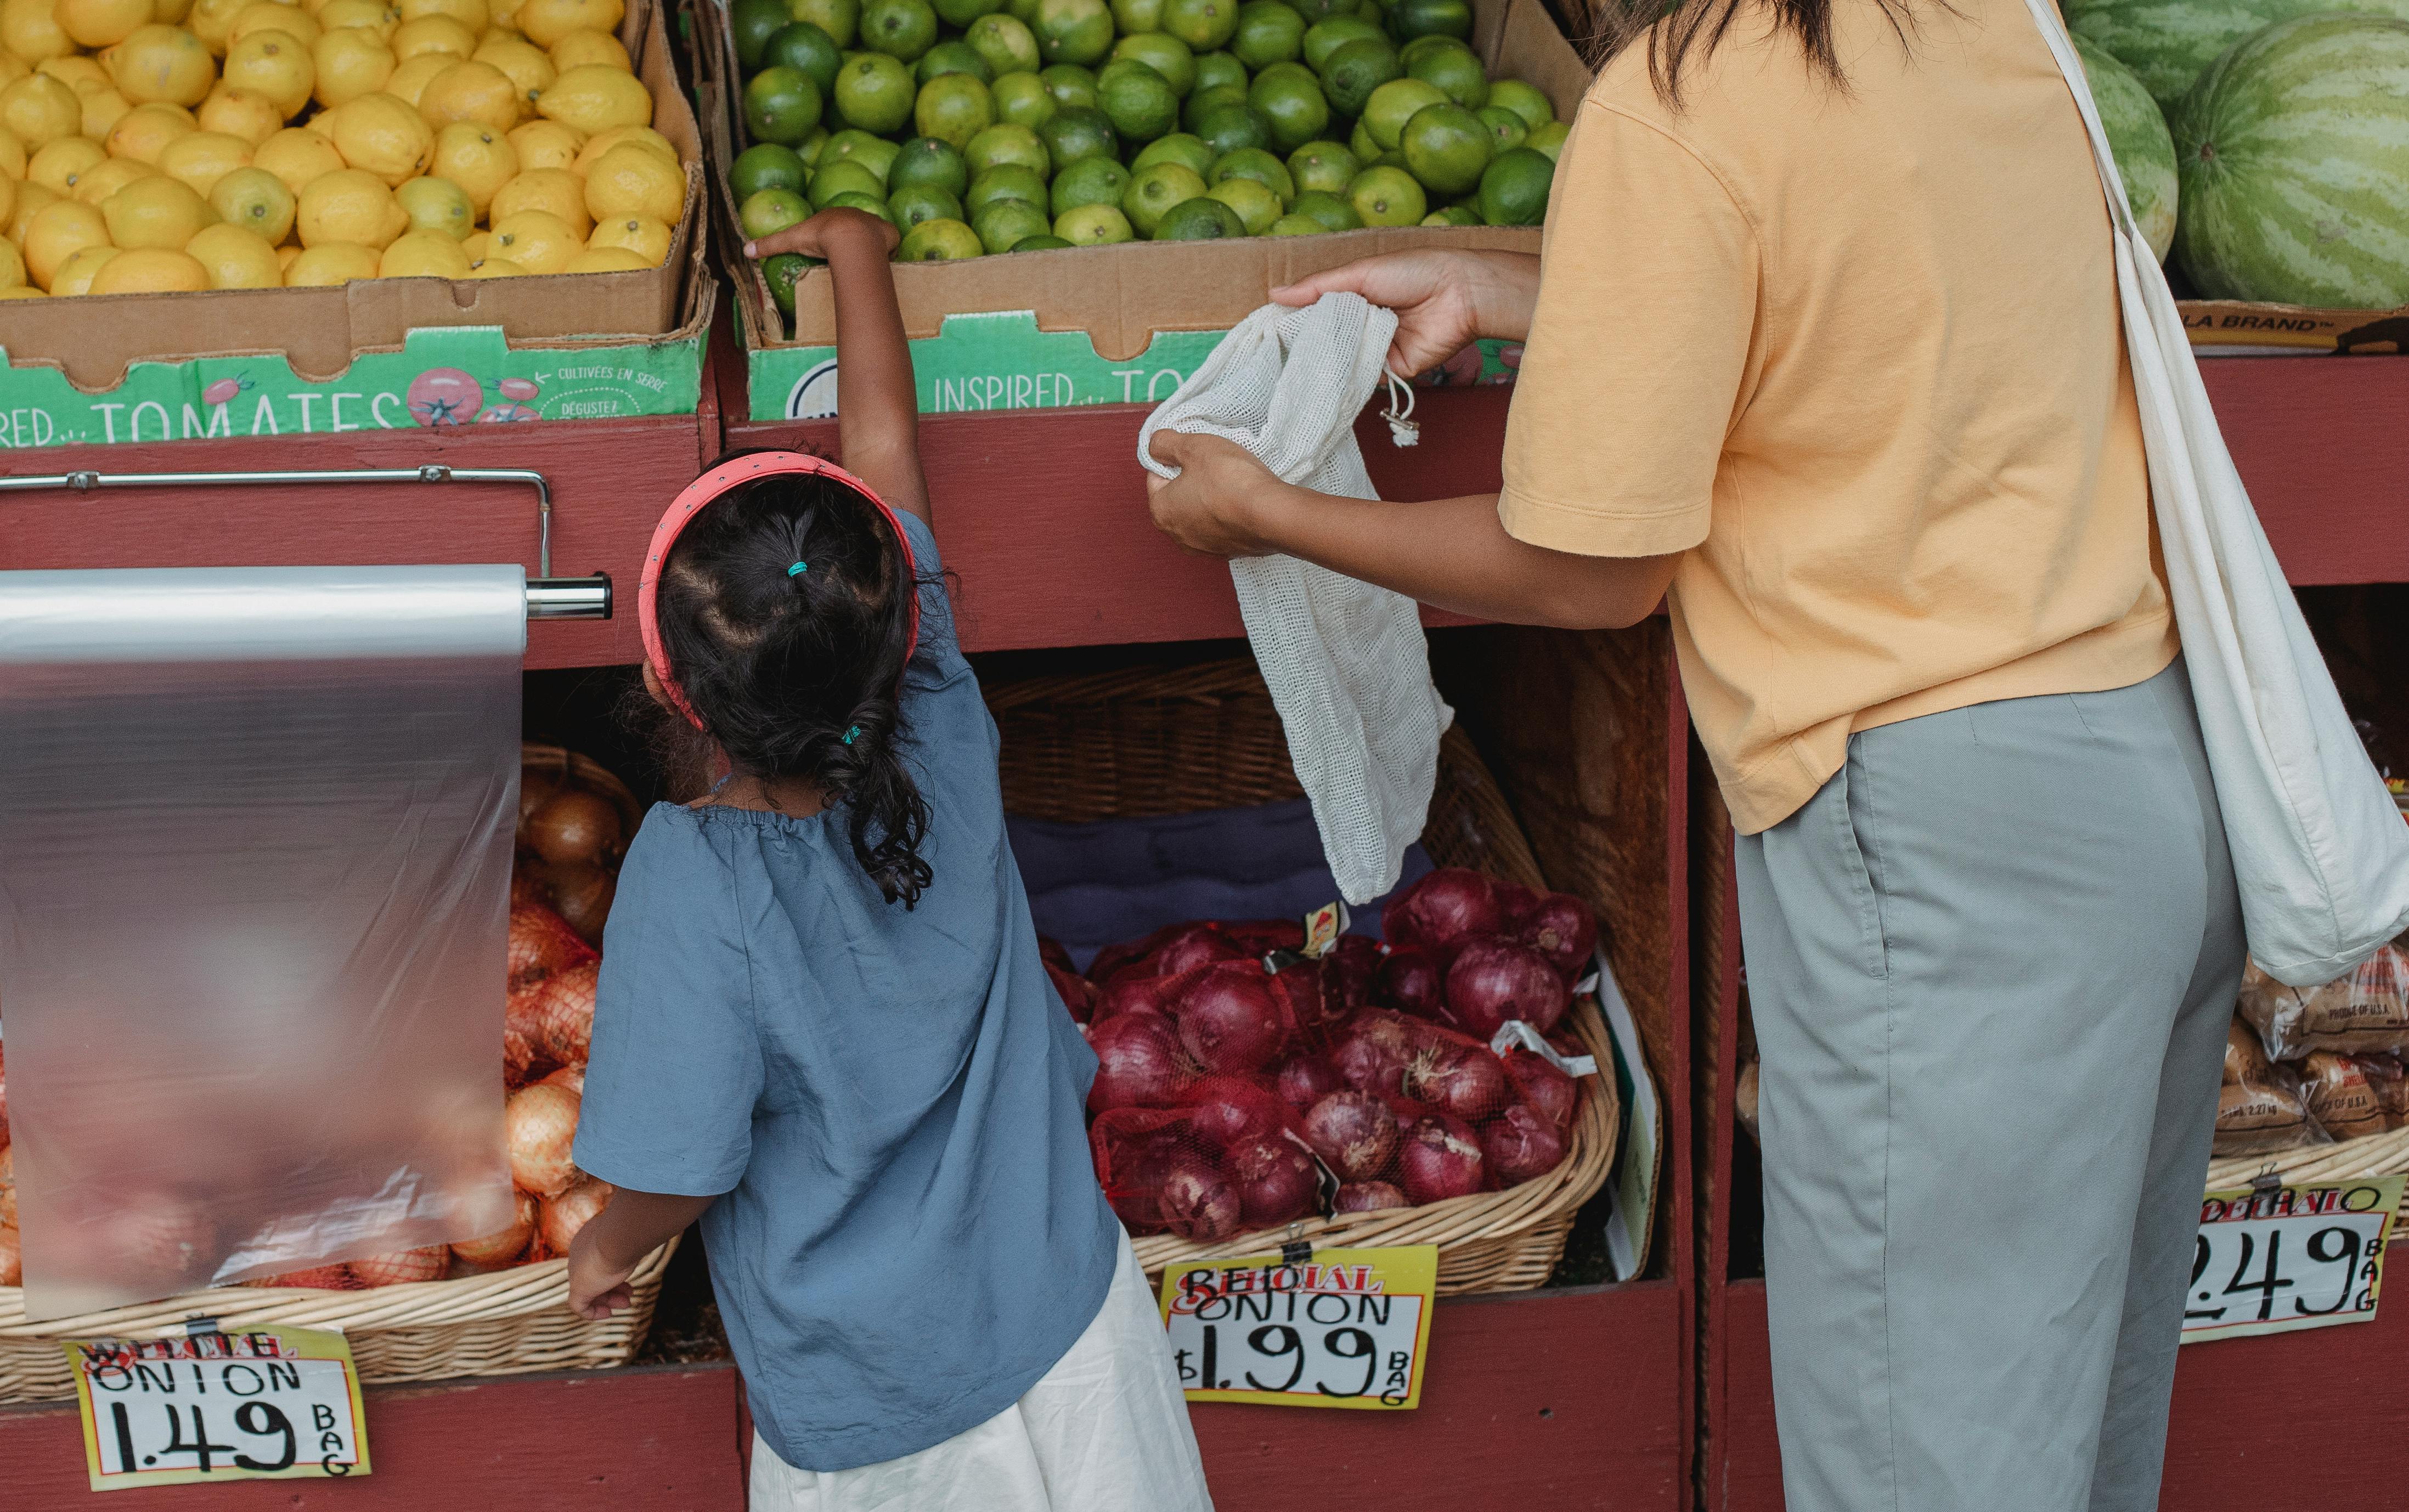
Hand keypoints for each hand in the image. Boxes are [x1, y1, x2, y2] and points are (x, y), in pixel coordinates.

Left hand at [566, 1223, 635, 1320]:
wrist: (618, 1237)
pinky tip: (608, 1313)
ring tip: (626, 1304)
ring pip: (589, 1291)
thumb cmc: (626, 1235)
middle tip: (629, 1295)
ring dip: (609, 1299)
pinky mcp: (577, 1288)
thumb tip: (638, 1238)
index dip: (612, 1272)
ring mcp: (576, 1272)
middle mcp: (578, 1255)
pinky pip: (580, 1307)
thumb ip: (625, 1241)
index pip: (595, 1261)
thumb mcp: (626, 1238)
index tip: (627, 1279)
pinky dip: (593, 1313)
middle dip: (613, 1288)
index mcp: (586, 1240)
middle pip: (594, 1276)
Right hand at [744, 206, 899, 262]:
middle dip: (855, 241)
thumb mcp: (791, 240)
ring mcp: (875, 224)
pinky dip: (888, 253)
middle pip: (856, 230)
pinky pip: (892, 245)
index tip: (831, 248)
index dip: (833, 236)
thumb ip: (770, 244)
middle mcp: (857, 216)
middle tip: (851, 258)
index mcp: (835, 216)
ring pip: (875, 237)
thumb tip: (745, 251)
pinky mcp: (891, 235)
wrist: (850, 237)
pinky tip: (884, 263)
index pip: (834, 225)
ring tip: (869, 263)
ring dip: (873, 248)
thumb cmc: (819, 237)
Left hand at [1145, 431, 1294, 558]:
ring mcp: (1203, 547)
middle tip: (1213, 464)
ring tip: (1230, 480)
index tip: (1194, 451)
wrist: (1271, 513)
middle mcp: (1177, 535)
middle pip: (1177, 495)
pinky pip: (1220, 525)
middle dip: (1192, 478)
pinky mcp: (1228, 551)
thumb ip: (1164, 443)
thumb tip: (1155, 445)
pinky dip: (1226, 512)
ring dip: (1209, 496)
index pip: (1155, 476)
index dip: (1174, 458)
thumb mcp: (1193, 447)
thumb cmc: (1230, 480)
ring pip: (1199, 511)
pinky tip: (1240, 500)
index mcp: (1161, 511)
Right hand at [1272, 250, 1540, 380]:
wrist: (1459, 294)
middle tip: (1277, 356)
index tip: (1269, 332)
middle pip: (1329, 341)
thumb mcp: (1359, 273)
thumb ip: (1318, 287)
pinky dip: (1352, 376)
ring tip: (1299, 368)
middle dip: (1309, 346)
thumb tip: (1274, 293)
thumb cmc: (1413, 273)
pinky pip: (1366, 378)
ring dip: (1330, 362)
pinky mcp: (1393, 371)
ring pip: (1344, 362)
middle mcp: (1363, 325)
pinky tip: (1331, 378)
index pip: (1317, 314)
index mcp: (1355, 298)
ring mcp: (1377, 350)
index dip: (1296, 323)